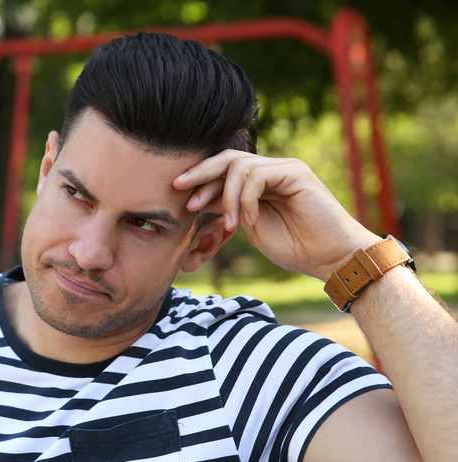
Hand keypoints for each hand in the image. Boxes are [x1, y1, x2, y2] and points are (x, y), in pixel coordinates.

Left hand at [174, 150, 380, 280]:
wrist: (329, 257)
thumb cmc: (294, 247)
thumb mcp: (249, 227)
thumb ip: (228, 209)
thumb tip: (197, 199)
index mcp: (259, 182)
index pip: (223, 170)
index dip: (200, 180)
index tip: (177, 194)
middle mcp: (271, 170)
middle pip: (227, 158)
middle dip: (200, 172)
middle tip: (179, 187)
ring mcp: (284, 168)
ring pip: (239, 166)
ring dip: (226, 197)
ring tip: (228, 225)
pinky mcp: (296, 172)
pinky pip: (257, 175)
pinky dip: (245, 199)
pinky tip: (248, 222)